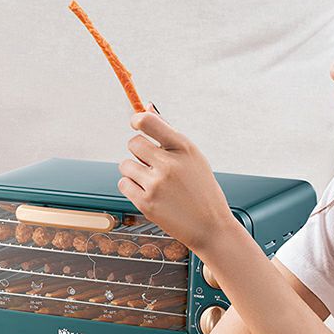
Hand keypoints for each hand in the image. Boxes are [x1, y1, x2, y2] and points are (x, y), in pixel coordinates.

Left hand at [117, 104, 235, 256]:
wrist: (210, 226)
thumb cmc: (201, 189)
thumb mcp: (192, 157)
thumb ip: (168, 132)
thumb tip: (146, 106)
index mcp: (183, 148)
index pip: (149, 122)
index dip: (137, 119)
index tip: (136, 122)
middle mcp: (169, 164)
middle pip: (133, 143)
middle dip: (138, 151)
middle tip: (152, 163)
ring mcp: (156, 185)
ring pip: (125, 165)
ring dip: (134, 172)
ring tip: (154, 182)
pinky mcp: (146, 203)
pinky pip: (123, 184)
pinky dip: (131, 188)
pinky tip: (149, 193)